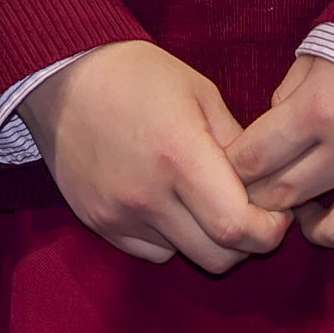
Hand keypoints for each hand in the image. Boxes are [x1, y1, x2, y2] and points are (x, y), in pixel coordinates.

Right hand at [21, 39, 291, 275]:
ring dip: (205, 239)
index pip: (240, 228)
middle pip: (219, 257)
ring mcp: (118, 214)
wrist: (59, 76)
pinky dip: (170, 238)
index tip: (274, 212)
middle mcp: (147, 195)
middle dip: (245, 241)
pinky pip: (153, 252)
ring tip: (199, 200)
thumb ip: (238, 144)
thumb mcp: (200, 93)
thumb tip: (268, 186)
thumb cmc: (137, 75)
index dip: (270, 230)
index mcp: (179, 157)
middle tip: (245, 210)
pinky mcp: (99, 223)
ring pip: (186, 256)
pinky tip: (164, 201)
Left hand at [228, 53, 333, 257]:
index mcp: (319, 111)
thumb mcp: (320, 56)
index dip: (233, 169)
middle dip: (261, 198)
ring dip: (312, 226)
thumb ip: (286, 96)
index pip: (251, 160)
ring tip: (312, 205)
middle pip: (283, 199)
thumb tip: (268, 133)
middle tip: (263, 191)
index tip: (233, 169)